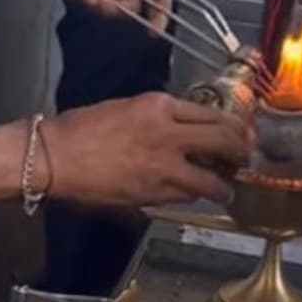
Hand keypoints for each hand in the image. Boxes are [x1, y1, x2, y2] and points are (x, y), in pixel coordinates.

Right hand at [41, 93, 250, 207]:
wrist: (54, 156)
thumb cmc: (81, 128)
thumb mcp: (126, 107)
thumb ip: (159, 116)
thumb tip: (183, 128)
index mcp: (159, 104)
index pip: (211, 113)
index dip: (232, 125)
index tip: (239, 131)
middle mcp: (168, 132)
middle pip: (223, 140)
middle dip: (242, 151)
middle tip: (246, 158)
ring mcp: (163, 165)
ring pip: (211, 179)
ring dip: (222, 185)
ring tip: (226, 188)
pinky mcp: (152, 193)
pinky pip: (184, 196)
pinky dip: (192, 196)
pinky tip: (192, 195)